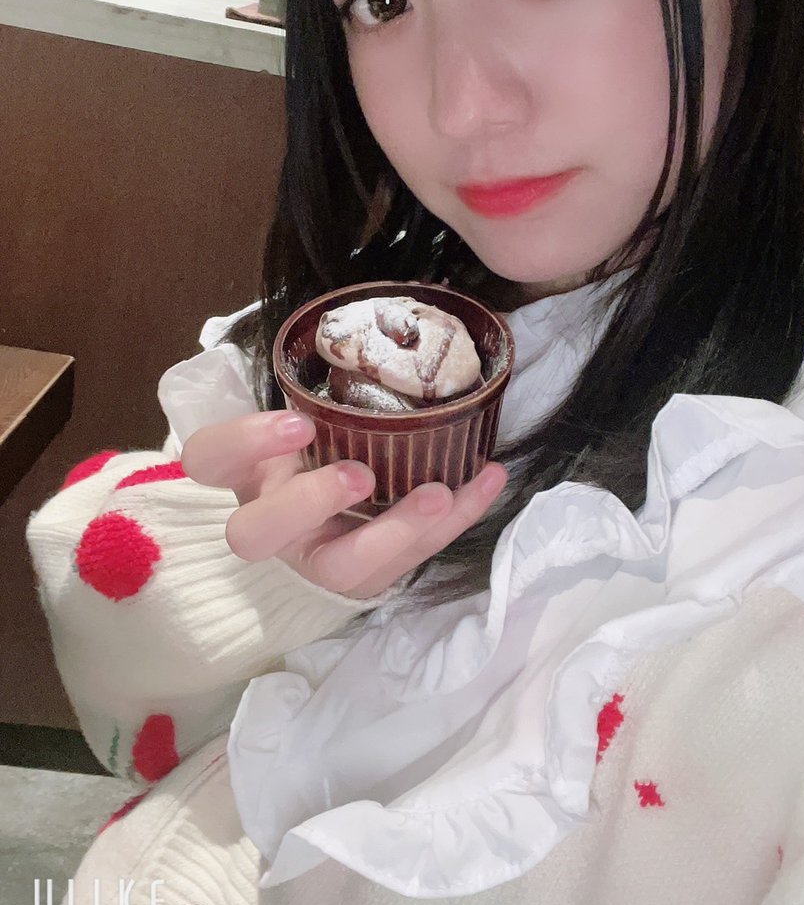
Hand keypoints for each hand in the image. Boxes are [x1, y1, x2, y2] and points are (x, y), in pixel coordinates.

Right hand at [181, 411, 506, 599]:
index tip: (296, 421)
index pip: (212, 459)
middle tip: (359, 474)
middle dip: (309, 503)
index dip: (246, 442)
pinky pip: (412, 559)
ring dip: (394, 533)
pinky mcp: (370, 577)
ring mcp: (319, 557)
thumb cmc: (319, 446)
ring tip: (442, 494)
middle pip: (256, 535)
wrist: (338, 509)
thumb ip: (311, 387)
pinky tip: (490, 477)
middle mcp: (271, 525)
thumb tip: (368, 327)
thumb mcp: (302, 415)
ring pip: (341, 569)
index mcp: (244, 473)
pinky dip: (458, 517)